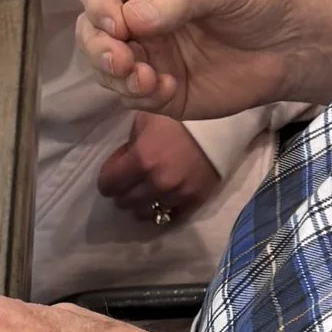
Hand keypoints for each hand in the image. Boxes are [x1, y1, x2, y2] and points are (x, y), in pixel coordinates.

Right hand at [74, 0, 312, 118]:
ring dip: (115, 75)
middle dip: (98, 46)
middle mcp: (135, 10)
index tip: (114, 22)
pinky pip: (129, 94)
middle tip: (122, 61)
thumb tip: (131, 20)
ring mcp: (144, 50)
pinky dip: (138, 95)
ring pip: (102, 65)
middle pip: (90, 27)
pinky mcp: (156, 87)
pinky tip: (165, 89)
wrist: (292, 46)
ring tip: (148, 80)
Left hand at [96, 114, 220, 222]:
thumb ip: (132, 142)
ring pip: (145, 213)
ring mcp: (177, 194)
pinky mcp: (196, 200)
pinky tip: (163, 197)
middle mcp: (157, 181)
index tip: (116, 168)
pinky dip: (162, 208)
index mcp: (142, 158)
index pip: (108, 184)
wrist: (224, 121)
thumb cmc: (182, 115)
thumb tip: (124, 158)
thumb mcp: (148, 117)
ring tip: (146, 190)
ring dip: (141, 203)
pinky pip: (170, 216)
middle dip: (122, 190)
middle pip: (124, 201)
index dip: (108, 176)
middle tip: (130, 178)